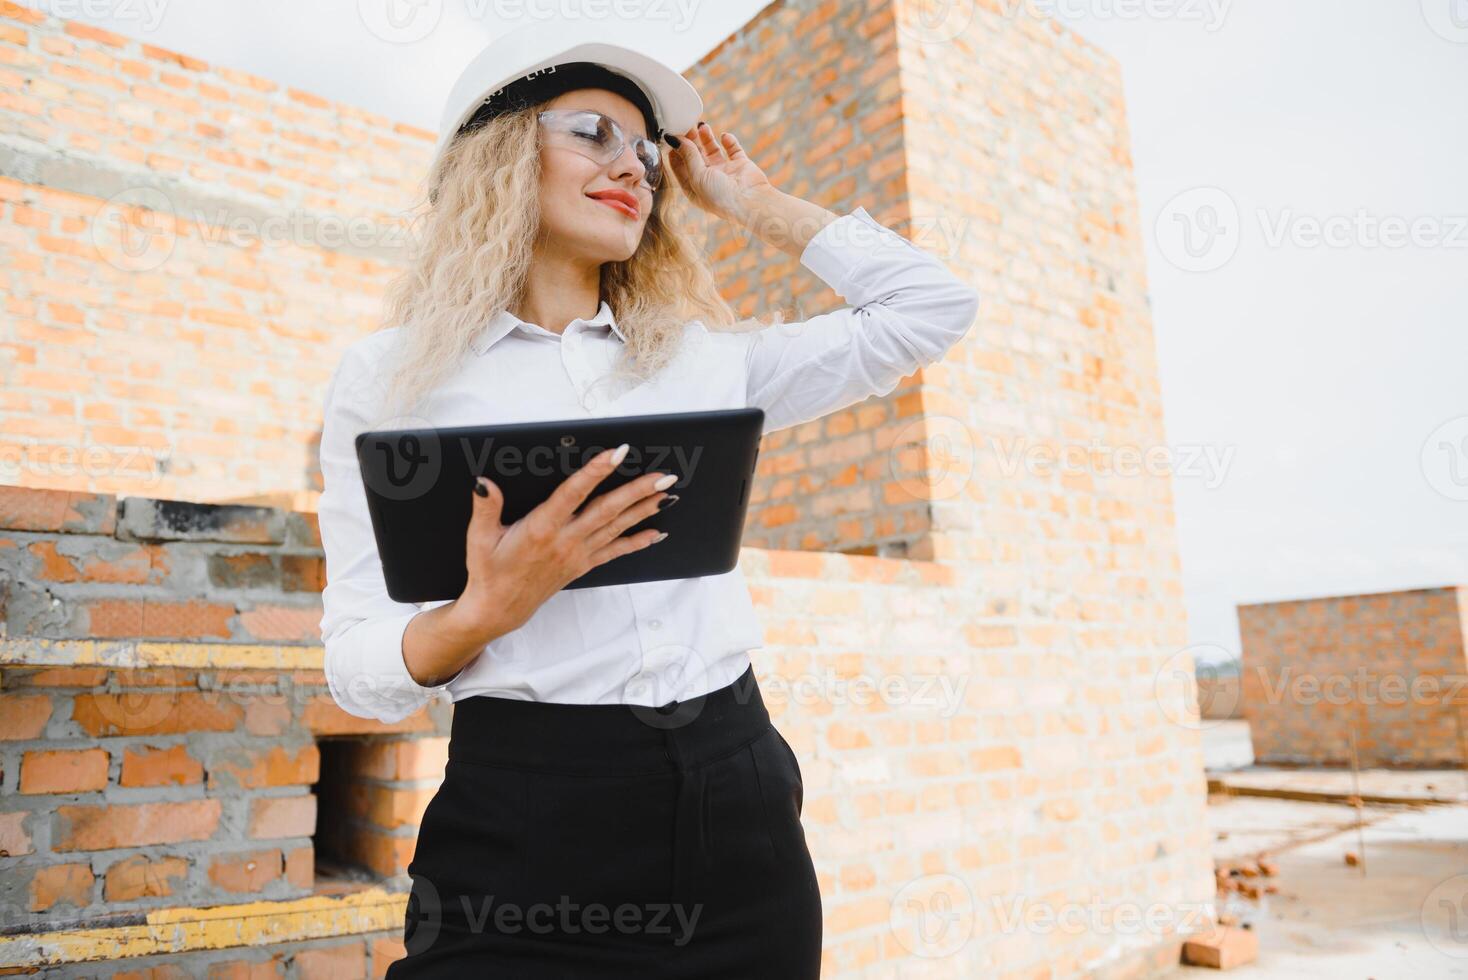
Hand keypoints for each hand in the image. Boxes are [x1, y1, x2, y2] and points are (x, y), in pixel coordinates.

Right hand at [457, 444, 674, 636]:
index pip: (573, 494)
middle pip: (608, 510)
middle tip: (664, 476)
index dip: (595, 472)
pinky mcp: (582, 566)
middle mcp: (565, 541)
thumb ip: (485, 508)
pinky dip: (637, 542)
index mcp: (540, 529)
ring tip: (667, 494)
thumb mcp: (479, 539)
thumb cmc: (489, 572)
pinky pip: (615, 552)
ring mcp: (577, 555)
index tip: (616, 453)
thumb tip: (484, 481)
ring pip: (617, 528)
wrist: (499, 610)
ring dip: (644, 510)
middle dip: (638, 491)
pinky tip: (657, 533)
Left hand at [665, 121, 774, 223]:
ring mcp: (725, 172)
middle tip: (685, 125)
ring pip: (712, 150)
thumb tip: (674, 139)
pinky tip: (724, 135)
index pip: (680, 167)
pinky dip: (728, 140)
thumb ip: (687, 156)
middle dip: (689, 140)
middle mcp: (708, 180)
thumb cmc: (721, 197)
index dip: (675, 151)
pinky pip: (733, 149)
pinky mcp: (740, 165)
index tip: (671, 135)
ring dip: (706, 138)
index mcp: (694, 188)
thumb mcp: (697, 176)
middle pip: (695, 156)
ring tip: (701, 126)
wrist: (750, 202)